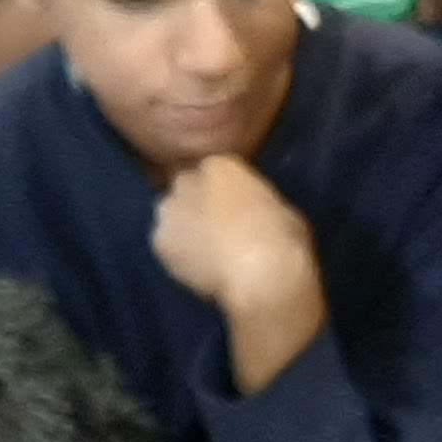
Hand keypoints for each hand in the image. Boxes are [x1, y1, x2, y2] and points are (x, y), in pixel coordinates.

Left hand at [150, 154, 318, 317]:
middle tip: (215, 229)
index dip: (221, 192)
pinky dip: (177, 255)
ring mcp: (169, 212)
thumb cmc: (283, 239)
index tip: (232, 208)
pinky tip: (195, 269)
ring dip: (183, 228)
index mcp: (222, 165)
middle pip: (185, 189)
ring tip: (203, 252)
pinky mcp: (159, 243)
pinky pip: (166, 245)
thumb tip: (253, 214)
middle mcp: (187, 181)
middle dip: (196, 203)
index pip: (212, 170)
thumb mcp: (282, 209)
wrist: (260, 276)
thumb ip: (257, 203)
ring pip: (172, 217)